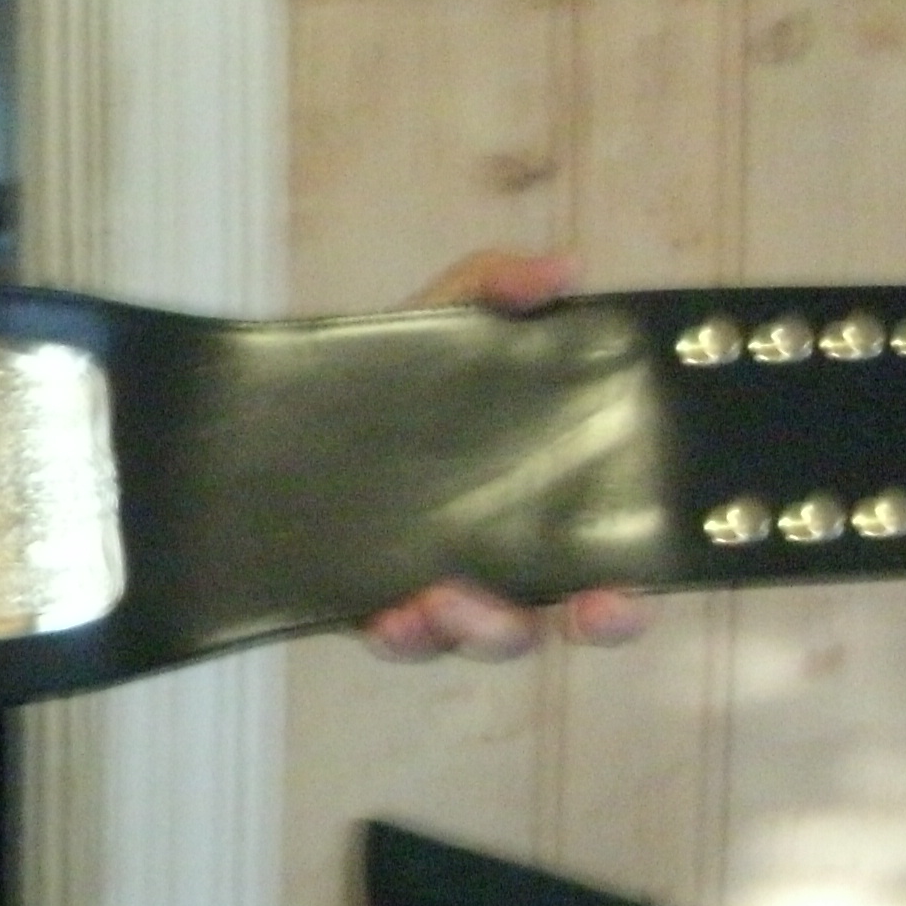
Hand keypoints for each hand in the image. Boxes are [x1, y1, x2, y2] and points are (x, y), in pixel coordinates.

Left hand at [358, 249, 655, 664]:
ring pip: (461, 635)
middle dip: (548, 625)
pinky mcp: (360, 597)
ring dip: (465, 629)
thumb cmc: (393, 365)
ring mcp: (423, 583)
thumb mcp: (446, 314)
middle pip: (534, 622)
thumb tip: (560, 268)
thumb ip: (498, 284)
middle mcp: (489, 558)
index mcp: (532, 505)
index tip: (620, 598)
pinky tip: (386, 618)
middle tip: (542, 610)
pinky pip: (387, 636)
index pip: (597, 573)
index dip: (618, 602)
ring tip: (441, 600)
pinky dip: (395, 635)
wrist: (284, 399)